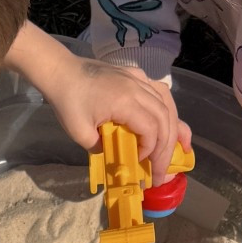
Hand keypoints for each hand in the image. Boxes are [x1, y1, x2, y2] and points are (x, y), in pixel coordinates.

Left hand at [46, 55, 188, 172]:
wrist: (61, 70)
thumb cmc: (67, 101)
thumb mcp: (79, 133)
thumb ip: (100, 148)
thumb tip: (114, 157)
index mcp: (125, 101)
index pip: (151, 129)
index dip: (151, 150)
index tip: (140, 163)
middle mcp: (138, 87)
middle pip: (165, 118)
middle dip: (167, 148)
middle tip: (162, 172)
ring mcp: (139, 79)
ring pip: (167, 104)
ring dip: (174, 128)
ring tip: (180, 149)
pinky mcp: (136, 75)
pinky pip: (160, 93)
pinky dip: (168, 110)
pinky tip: (170, 123)